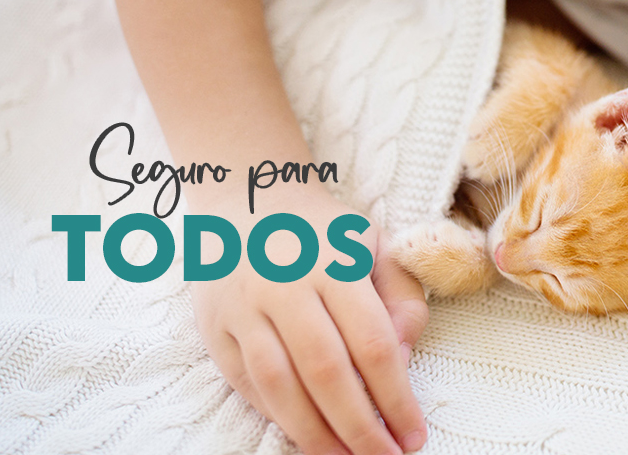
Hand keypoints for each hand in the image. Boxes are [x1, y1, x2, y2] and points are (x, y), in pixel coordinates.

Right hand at [189, 187, 429, 454]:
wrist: (246, 196)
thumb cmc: (323, 231)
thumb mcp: (375, 245)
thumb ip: (401, 297)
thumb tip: (403, 359)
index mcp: (334, 262)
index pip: (372, 343)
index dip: (396, 396)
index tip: (413, 434)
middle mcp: (285, 284)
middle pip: (326, 371)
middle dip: (359, 426)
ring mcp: (243, 306)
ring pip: (278, 384)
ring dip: (313, 433)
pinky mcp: (214, 326)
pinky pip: (245, 382)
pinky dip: (275, 414)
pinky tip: (304, 434)